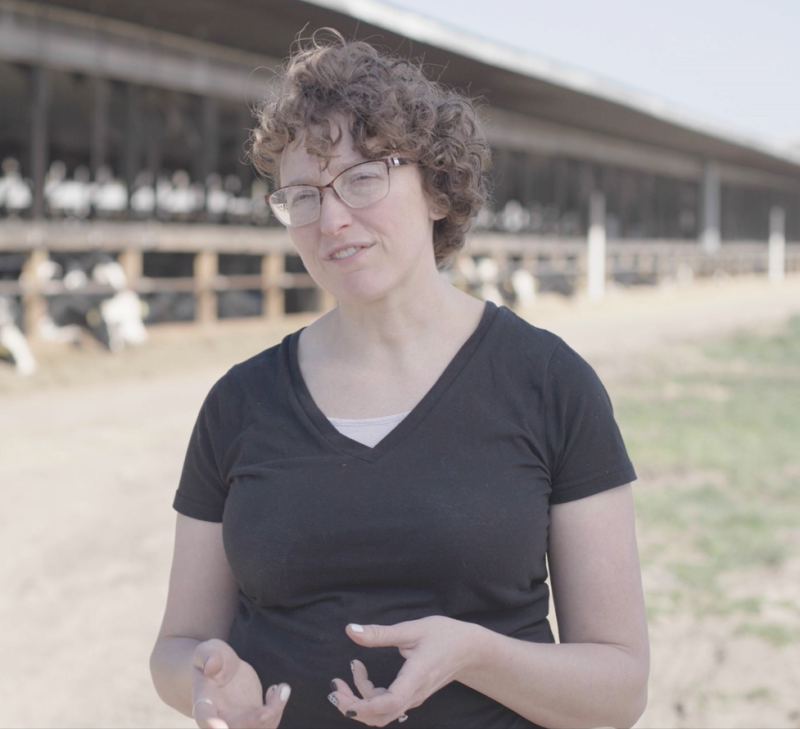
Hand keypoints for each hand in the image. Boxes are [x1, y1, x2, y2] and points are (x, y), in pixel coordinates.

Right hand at [191, 639, 290, 728]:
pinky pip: (268, 722)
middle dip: (253, 723)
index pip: (204, 716)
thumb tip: (211, 667)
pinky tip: (279, 688)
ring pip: (257, 728)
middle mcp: (220, 717)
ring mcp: (238, 720)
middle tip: (269, 711)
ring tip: (283, 689)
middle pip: (235, 728)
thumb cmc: (212, 658)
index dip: (210, 723)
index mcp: (203, 702)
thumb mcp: (208, 650)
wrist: (222, 667)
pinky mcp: (253, 716)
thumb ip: (208, 656)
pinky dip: (277, 709)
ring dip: (273, 715)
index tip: (219, 727)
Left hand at [328, 616, 481, 726]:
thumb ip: (380, 633)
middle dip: (352, 706)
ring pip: (381, 713)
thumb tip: (350, 630)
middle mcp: (413, 694)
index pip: (390, 703)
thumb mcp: (412, 629)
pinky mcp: (410, 696)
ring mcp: (412, 698)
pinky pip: (386, 705)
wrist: (469, 650)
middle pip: (380, 716)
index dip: (364, 706)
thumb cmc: (444, 636)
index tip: (343, 697)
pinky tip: (361, 671)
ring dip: (359, 700)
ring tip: (347, 672)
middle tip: (334, 685)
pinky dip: (368, 694)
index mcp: (415, 677)